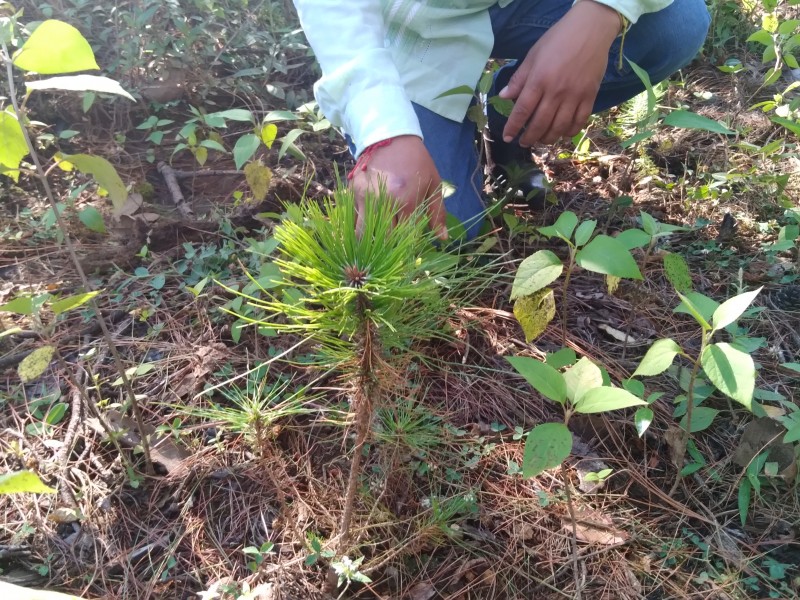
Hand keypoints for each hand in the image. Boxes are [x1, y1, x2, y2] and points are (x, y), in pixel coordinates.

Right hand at [349, 135, 447, 238]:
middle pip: (384, 239)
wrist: (390, 137)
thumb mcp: (433, 185)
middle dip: (391, 246)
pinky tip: (365, 229)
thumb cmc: (416, 162)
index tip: (411, 244)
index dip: (410, 244)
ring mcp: (365, 198)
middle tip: (396, 245)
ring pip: (363, 234)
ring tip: (379, 241)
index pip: (407, 236)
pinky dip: (358, 228)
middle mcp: (383, 202)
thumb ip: (437, 213)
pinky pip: (352, 219)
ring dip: (371, 241)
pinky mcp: (353, 193)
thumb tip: (443, 239)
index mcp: (406, 201)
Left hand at [499, 0, 621, 145]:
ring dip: (548, 138)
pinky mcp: (590, 96)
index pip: (522, 111)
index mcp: (538, 81)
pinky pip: (579, 121)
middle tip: (524, 143)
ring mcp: (574, 96)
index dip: (513, 127)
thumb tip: (503, 97)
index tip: (507, 137)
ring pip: (559, 126)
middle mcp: (555, 92)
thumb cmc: (558, 40)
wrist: (590, 30)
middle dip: (529, 137)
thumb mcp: (533, 55)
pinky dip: (570, 131)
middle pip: (540, 123)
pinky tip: (563, 134)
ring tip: (542, 141)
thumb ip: (519, 79)